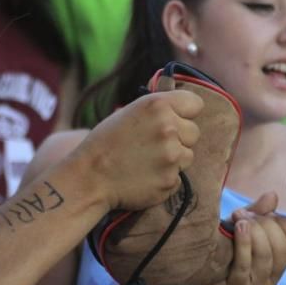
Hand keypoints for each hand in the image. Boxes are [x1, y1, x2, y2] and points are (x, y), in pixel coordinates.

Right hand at [73, 89, 202, 212]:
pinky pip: (178, 177)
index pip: (195, 104)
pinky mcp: (170, 181)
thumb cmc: (105, 143)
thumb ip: (157, 109)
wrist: (90, 178)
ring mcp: (172, 157)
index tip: (176, 119)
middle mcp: (169, 128)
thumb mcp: (129, 112)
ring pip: (188, 156)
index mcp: (158, 105)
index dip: (186, 113)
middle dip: (180, 138)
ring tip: (146, 162)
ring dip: (173, 159)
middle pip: (194, 132)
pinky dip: (165, 178)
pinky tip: (145, 177)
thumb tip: (179, 103)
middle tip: (154, 145)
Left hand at [196, 192, 285, 284]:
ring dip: (255, 231)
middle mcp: (272, 279)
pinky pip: (245, 264)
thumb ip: (257, 214)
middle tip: (244, 215)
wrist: (189, 282)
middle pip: (283, 247)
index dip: (284, 223)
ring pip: (267, 254)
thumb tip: (272, 196)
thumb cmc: (217, 253)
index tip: (263, 213)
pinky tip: (238, 227)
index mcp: (277, 265)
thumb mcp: (238, 230)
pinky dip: (244, 242)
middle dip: (266, 224)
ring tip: (239, 219)